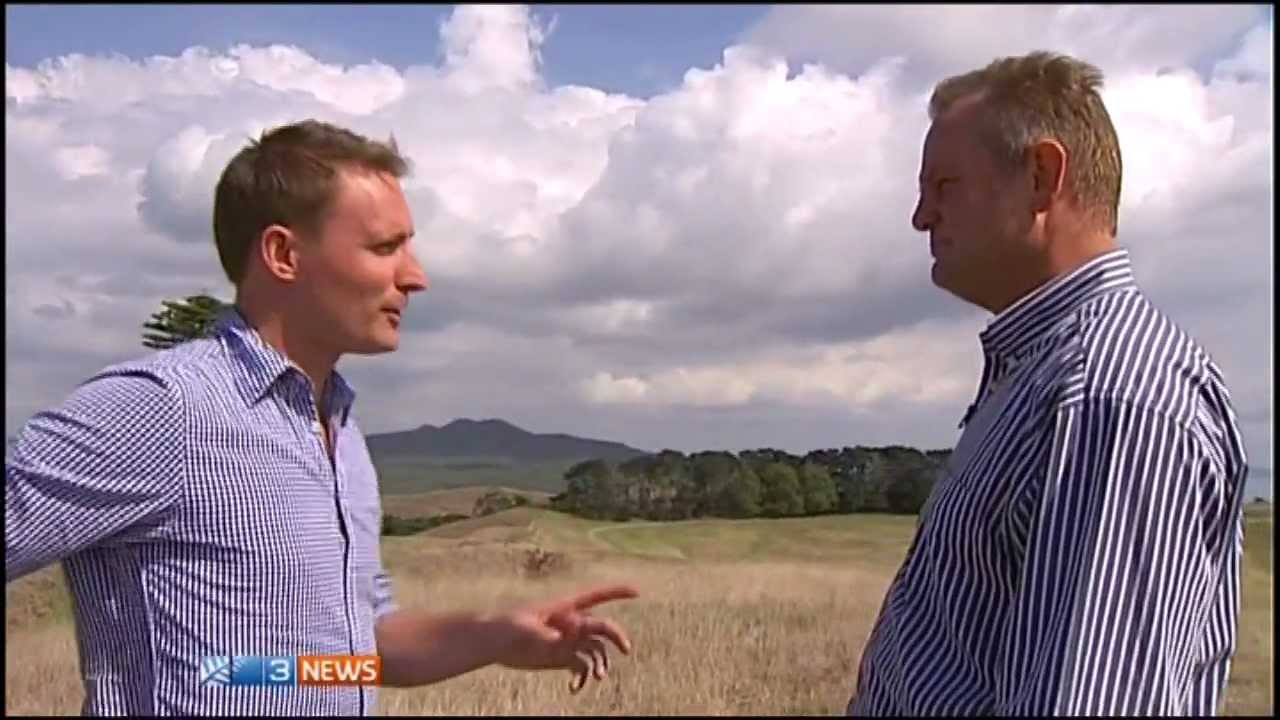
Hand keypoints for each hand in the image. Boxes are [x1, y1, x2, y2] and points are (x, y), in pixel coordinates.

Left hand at [494, 584, 637, 692]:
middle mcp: (571, 624)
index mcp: (565, 608)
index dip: (617, 592)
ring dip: (602, 664)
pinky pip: (581, 668)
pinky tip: (575, 689)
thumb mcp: (529, 628)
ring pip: (596, 651)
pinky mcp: (561, 657)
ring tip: (598, 677)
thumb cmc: (508, 626)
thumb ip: (553, 631)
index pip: (596, 596)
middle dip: (616, 636)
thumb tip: (573, 631)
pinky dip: (583, 679)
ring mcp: (568, 641)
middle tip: (626, 649)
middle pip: (602, 627)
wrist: (493, 642)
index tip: (637, 591)